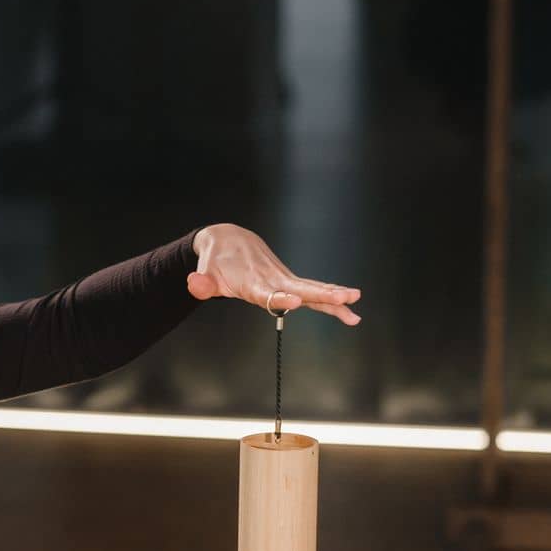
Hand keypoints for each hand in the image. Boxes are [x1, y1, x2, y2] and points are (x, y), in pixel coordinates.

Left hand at [188, 223, 360, 324]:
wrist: (229, 239)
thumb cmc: (216, 261)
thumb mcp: (205, 272)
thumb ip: (201, 283)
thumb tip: (194, 285)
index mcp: (252, 283)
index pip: (268, 293)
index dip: (279, 299)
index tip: (294, 301)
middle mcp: (272, 280)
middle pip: (301, 290)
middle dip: (323, 295)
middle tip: (346, 299)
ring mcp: (283, 280)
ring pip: (312, 290)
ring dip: (334, 299)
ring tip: (355, 308)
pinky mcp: (288, 281)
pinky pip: (312, 292)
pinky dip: (330, 300)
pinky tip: (349, 312)